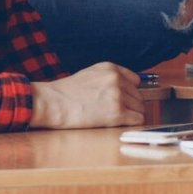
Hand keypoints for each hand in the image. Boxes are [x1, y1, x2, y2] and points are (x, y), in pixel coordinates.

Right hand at [29, 62, 143, 128]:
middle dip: (130, 105)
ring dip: (131, 115)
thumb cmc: (65, 93)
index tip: (124, 100)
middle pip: (139, 96)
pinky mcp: (117, 112)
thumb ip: (109, 78)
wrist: (52, 103)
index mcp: (111, 68)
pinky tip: (120, 124)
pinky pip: (138, 118)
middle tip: (116, 113)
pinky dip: (132, 123)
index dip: (130, 92)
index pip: (135, 81)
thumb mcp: (90, 74)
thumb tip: (126, 89)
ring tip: (114, 119)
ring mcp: (118, 96)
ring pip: (140, 107)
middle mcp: (117, 80)